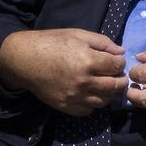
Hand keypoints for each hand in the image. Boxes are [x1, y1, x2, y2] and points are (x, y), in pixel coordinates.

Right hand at [0, 28, 127, 115]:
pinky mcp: (67, 107)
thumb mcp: (77, 35)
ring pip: (104, 101)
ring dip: (109, 93)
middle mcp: (84, 81)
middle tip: (118, 76)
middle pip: (115, 86)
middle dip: (121, 80)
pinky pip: (89, 110)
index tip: (117, 61)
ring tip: (105, 85)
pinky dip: (93, 103)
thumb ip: (102, 43)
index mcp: (88, 60)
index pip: (117, 66)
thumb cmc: (51, 43)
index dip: (120, 62)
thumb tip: (121, 53)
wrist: (24, 60)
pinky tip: (90, 93)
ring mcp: (75, 96)